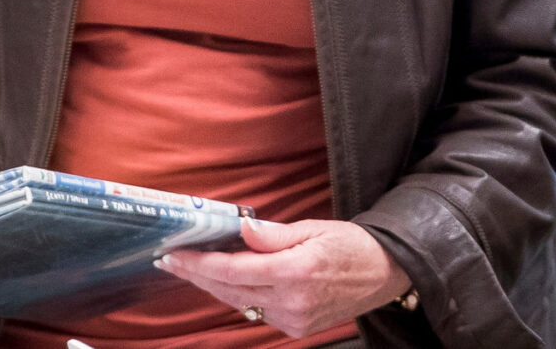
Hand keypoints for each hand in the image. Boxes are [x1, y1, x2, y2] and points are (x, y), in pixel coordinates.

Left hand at [156, 218, 411, 338]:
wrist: (384, 273)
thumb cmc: (351, 245)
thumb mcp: (314, 228)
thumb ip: (273, 234)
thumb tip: (240, 227)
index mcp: (296, 271)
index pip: (233, 270)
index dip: (199, 263)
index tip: (176, 254)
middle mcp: (292, 301)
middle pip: (229, 289)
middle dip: (197, 275)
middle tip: (171, 260)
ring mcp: (293, 319)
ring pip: (239, 302)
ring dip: (213, 285)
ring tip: (191, 268)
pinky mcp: (296, 328)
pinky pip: (256, 310)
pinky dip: (238, 294)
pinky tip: (226, 280)